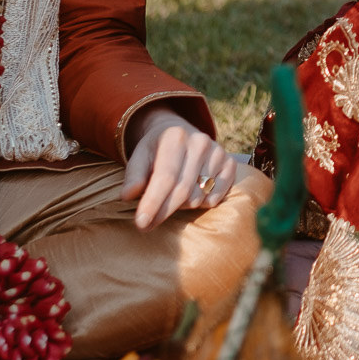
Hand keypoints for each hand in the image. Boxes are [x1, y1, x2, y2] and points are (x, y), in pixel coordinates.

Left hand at [122, 105, 236, 229]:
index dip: (153, 203)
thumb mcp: (139, 157)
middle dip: (163, 212)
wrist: (180, 133)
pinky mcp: (230, 163)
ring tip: (170, 200)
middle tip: (146, 226)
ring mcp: (218, 152)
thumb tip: (128, 196)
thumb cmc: (156, 150)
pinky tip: (191, 197)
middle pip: (182, 191)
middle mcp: (200, 142)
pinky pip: (216, 198)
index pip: (165, 177)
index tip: (141, 223)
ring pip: (198, 197)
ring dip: (181, 207)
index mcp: (175, 136)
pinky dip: (201, 204)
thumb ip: (134, 176)